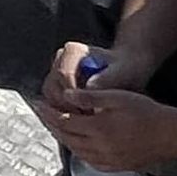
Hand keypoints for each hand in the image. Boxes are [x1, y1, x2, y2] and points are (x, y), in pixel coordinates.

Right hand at [36, 38, 159, 125]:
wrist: (127, 71)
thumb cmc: (126, 69)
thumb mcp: (122, 71)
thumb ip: (107, 78)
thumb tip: (91, 87)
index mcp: (72, 51)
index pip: (63, 74)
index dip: (74, 95)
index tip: (90, 110)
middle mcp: (59, 60)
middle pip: (52, 87)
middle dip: (68, 106)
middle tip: (88, 121)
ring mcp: (55, 74)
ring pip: (49, 98)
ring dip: (64, 113)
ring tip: (86, 124)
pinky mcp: (57, 88)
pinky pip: (53, 105)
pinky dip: (65, 115)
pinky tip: (81, 123)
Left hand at [42, 67, 176, 174]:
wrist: (172, 135)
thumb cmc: (147, 112)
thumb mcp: (118, 97)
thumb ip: (91, 97)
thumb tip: (66, 95)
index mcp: (98, 129)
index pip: (64, 122)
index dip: (49, 113)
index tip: (39, 104)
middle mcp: (100, 148)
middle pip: (67, 137)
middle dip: (51, 125)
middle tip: (42, 114)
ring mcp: (108, 160)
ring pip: (76, 151)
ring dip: (62, 138)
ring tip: (55, 126)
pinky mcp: (116, 166)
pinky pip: (89, 161)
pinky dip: (78, 151)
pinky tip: (76, 144)